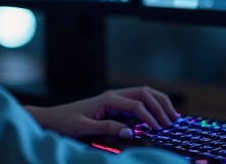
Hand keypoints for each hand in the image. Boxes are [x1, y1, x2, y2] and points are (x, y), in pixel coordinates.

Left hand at [25, 86, 179, 138]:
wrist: (52, 119)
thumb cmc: (65, 122)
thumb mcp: (84, 127)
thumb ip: (107, 128)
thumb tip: (130, 131)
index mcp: (108, 99)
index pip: (136, 105)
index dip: (150, 117)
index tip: (159, 129)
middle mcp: (113, 95)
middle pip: (145, 93)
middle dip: (161, 105)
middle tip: (173, 121)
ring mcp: (114, 99)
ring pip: (144, 94)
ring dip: (159, 103)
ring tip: (172, 116)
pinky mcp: (114, 105)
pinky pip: (138, 101)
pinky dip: (151, 105)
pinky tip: (158, 115)